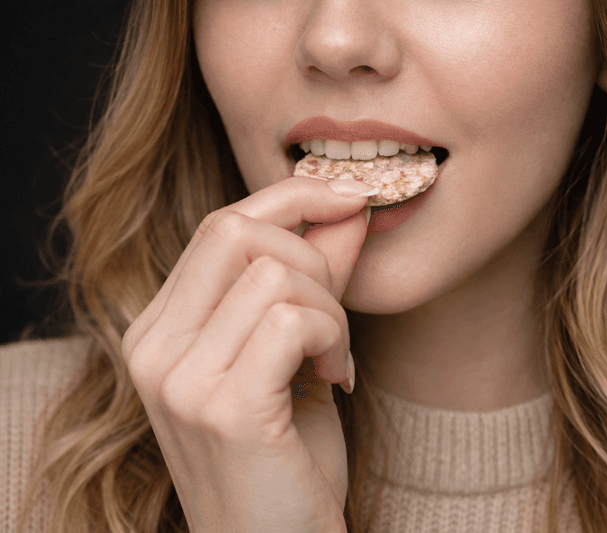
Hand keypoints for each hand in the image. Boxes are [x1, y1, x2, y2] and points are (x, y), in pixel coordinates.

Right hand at [122, 176, 375, 532]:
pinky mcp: (222, 408)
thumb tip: (347, 205)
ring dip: (331, 312)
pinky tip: (335, 379)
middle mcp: (153, 347)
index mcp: (160, 329)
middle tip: (333, 322)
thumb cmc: (285, 457)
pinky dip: (332, 338)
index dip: (293, 196)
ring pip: (276, 275)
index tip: (352, 196)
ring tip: (333, 361)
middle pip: (238, 230)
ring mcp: (179, 379)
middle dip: (314, 259)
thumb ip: (314, 277)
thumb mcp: (296, 352)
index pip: (223, 224)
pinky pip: (291, 319)